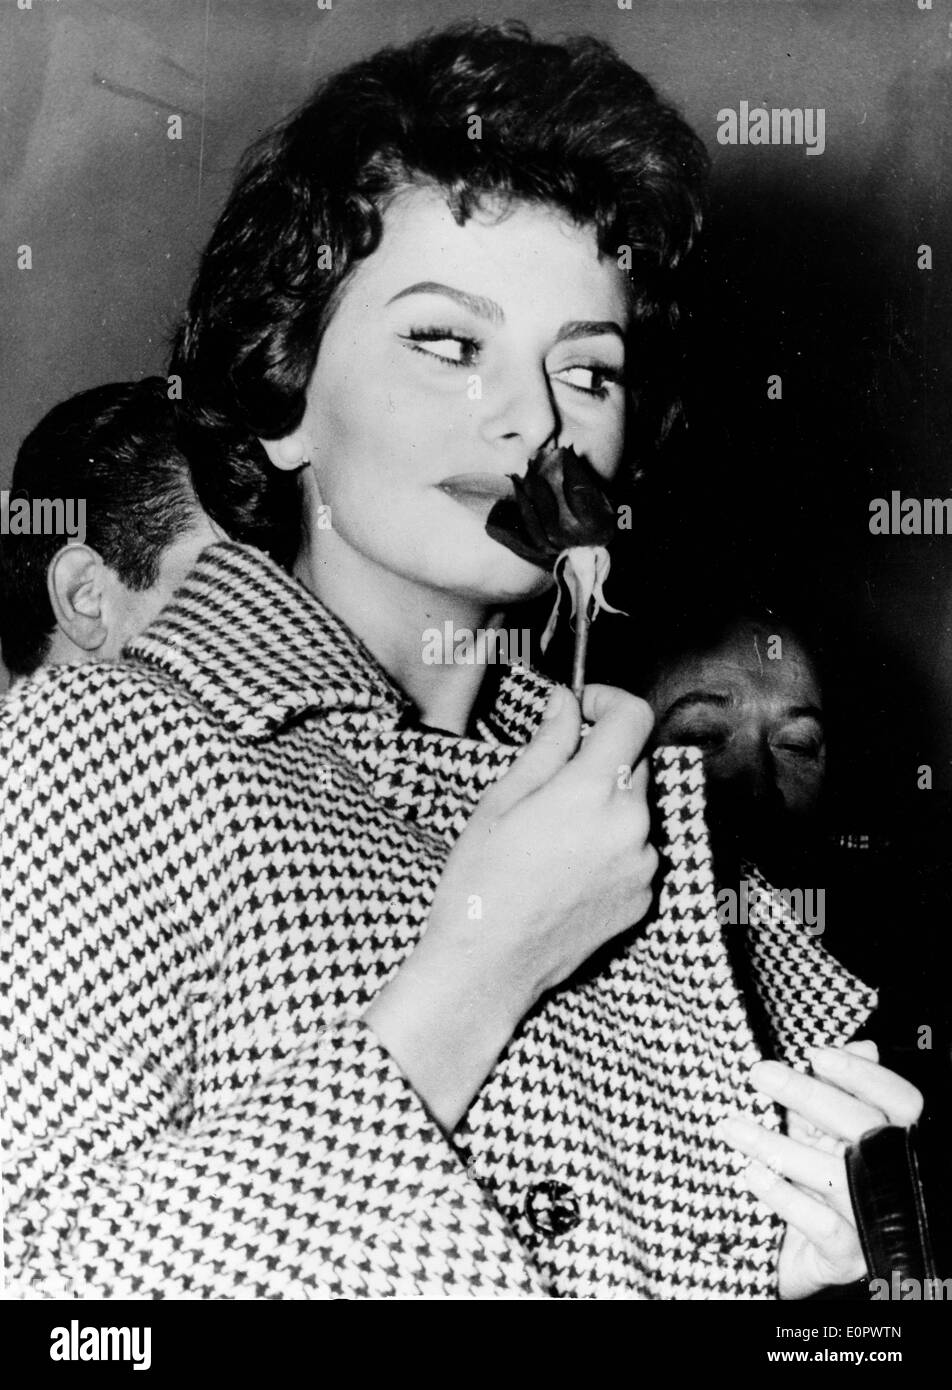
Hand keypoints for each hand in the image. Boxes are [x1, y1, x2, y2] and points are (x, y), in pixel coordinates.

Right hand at [365, 684, 657, 1130]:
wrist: (487, 968)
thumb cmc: (481, 882)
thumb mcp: (502, 801)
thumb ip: (546, 745)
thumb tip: (565, 703)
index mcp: (593, 792)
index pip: (635, 718)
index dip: (608, 701)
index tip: (582, 708)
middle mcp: (632, 824)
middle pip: (634, 762)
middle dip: (599, 759)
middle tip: (549, 782)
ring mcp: (644, 865)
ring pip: (634, 809)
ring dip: (604, 806)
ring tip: (552, 838)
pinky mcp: (644, 898)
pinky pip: (636, 851)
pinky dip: (610, 847)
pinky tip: (565, 870)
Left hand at [717, 1040, 923, 1298]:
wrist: (791, 1254)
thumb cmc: (809, 1180)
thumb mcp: (817, 1132)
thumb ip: (833, 1092)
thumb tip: (861, 1046)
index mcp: (891, 1143)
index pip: (900, 1102)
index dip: (864, 1076)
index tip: (815, 1055)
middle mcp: (891, 1180)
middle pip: (863, 1129)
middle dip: (807, 1096)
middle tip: (759, 1074)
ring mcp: (873, 1220)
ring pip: (836, 1175)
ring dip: (776, 1144)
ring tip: (731, 1126)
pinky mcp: (849, 1258)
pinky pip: (822, 1226)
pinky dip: (783, 1197)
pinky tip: (750, 1174)